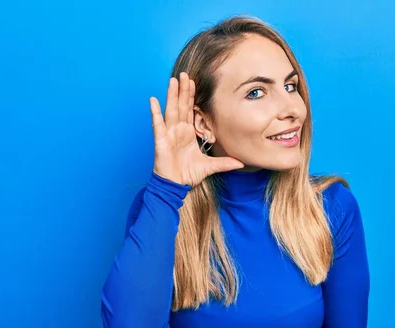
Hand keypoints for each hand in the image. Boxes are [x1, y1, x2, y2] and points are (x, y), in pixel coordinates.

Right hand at [149, 72, 244, 186]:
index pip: (190, 110)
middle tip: (185, 74)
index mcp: (188, 133)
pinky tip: (153, 100)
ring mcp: (169, 134)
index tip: (195, 82)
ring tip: (173, 80)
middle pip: (181, 106)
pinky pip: (158, 125)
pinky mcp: (161, 141)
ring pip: (170, 110)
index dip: (192, 96)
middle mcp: (178, 131)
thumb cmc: (188, 175)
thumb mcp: (210, 167)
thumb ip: (225, 163)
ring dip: (171, 95)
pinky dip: (155, 113)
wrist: (175, 186)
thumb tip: (241, 163)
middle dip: (183, 90)